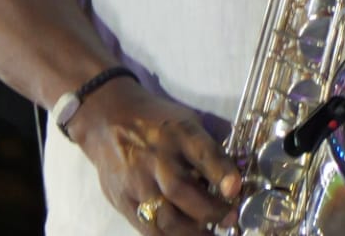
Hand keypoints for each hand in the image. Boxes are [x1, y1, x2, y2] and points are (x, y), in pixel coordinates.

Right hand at [66, 76, 241, 233]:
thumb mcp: (186, 120)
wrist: (107, 119)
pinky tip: (182, 235)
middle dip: (209, 211)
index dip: (221, 172)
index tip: (235, 189)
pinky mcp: (122, 199)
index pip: (201, 152)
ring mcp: (136, 180)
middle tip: (228, 218)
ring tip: (208, 233)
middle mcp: (155, 156)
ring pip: (164, 216)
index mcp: (177, 132)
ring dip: (191, 232)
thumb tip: (237, 177)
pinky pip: (146, 228)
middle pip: (180, 190)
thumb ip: (211, 146)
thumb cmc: (156, 122)